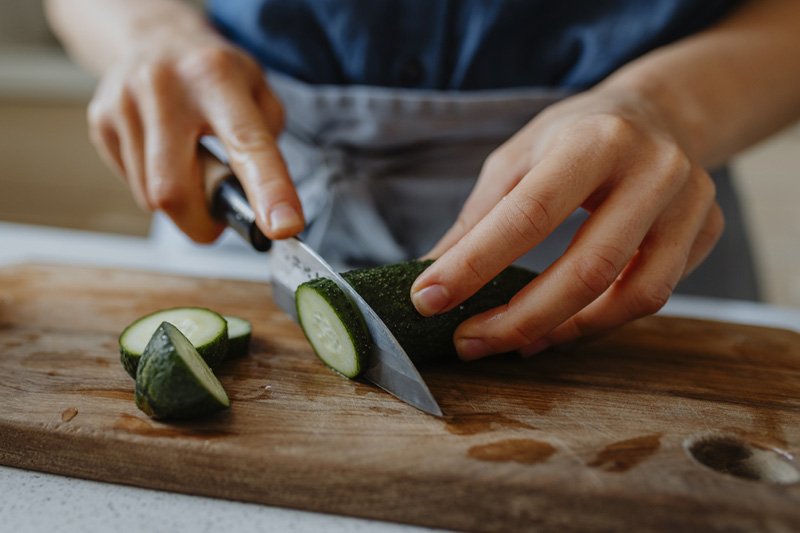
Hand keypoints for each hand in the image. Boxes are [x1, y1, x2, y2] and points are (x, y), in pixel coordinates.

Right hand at [87, 32, 302, 240]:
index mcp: (217, 77)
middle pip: (175, 190)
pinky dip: (155, 187)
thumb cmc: (215, 75)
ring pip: (151, 196)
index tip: (282, 227)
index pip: (245, 143)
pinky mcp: (100, 120)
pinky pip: (132, 185)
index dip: (267, 189)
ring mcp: (124, 103)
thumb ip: (267, 147)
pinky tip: (165, 156)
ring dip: (181, 203)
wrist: (154, 37)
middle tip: (219, 216)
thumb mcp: (258, 92)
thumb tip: (265, 205)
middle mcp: (164, 86)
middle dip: (202, 222)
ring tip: (190, 167)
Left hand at [410, 85, 723, 358]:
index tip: (428, 300)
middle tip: (467, 341)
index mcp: (595, 140)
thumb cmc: (576, 136)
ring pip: (633, 296)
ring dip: (564, 331)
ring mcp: (691, 204)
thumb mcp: (519, 158)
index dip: (475, 265)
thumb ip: (479, 219)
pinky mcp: (707, 232)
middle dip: (519, 319)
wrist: (660, 112)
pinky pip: (653, 295)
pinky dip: (600, 321)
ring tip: (513, 342)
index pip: (529, 215)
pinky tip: (560, 325)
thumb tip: (430, 277)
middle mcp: (654, 170)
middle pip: (588, 269)